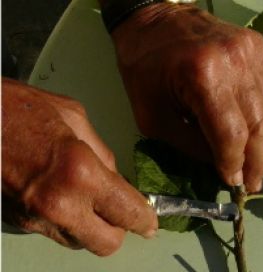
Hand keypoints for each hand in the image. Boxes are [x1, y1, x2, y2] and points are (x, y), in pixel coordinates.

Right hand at [2, 78, 156, 255]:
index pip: (126, 212)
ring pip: (80, 242)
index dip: (144, 221)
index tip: (150, 224)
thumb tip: (117, 179)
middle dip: (118, 229)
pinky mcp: (20, 223)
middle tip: (119, 211)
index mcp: (81, 173)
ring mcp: (37, 218)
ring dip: (91, 228)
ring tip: (89, 201)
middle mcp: (60, 205)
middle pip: (106, 243)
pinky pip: (56, 233)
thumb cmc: (23, 110)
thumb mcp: (76, 119)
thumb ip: (102, 154)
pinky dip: (68, 223)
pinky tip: (64, 199)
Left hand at [111, 4, 262, 191]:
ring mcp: (251, 50)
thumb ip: (188, 144)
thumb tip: (219, 163)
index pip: (230, 133)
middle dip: (255, 160)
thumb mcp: (152, 116)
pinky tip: (257, 130)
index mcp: (203, 75)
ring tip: (253, 161)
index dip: (233, 163)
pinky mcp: (257, 46)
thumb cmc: (143, 68)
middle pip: (257, 123)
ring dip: (262, 140)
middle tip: (252, 182)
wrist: (154, 19)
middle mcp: (235, 60)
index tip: (233, 183)